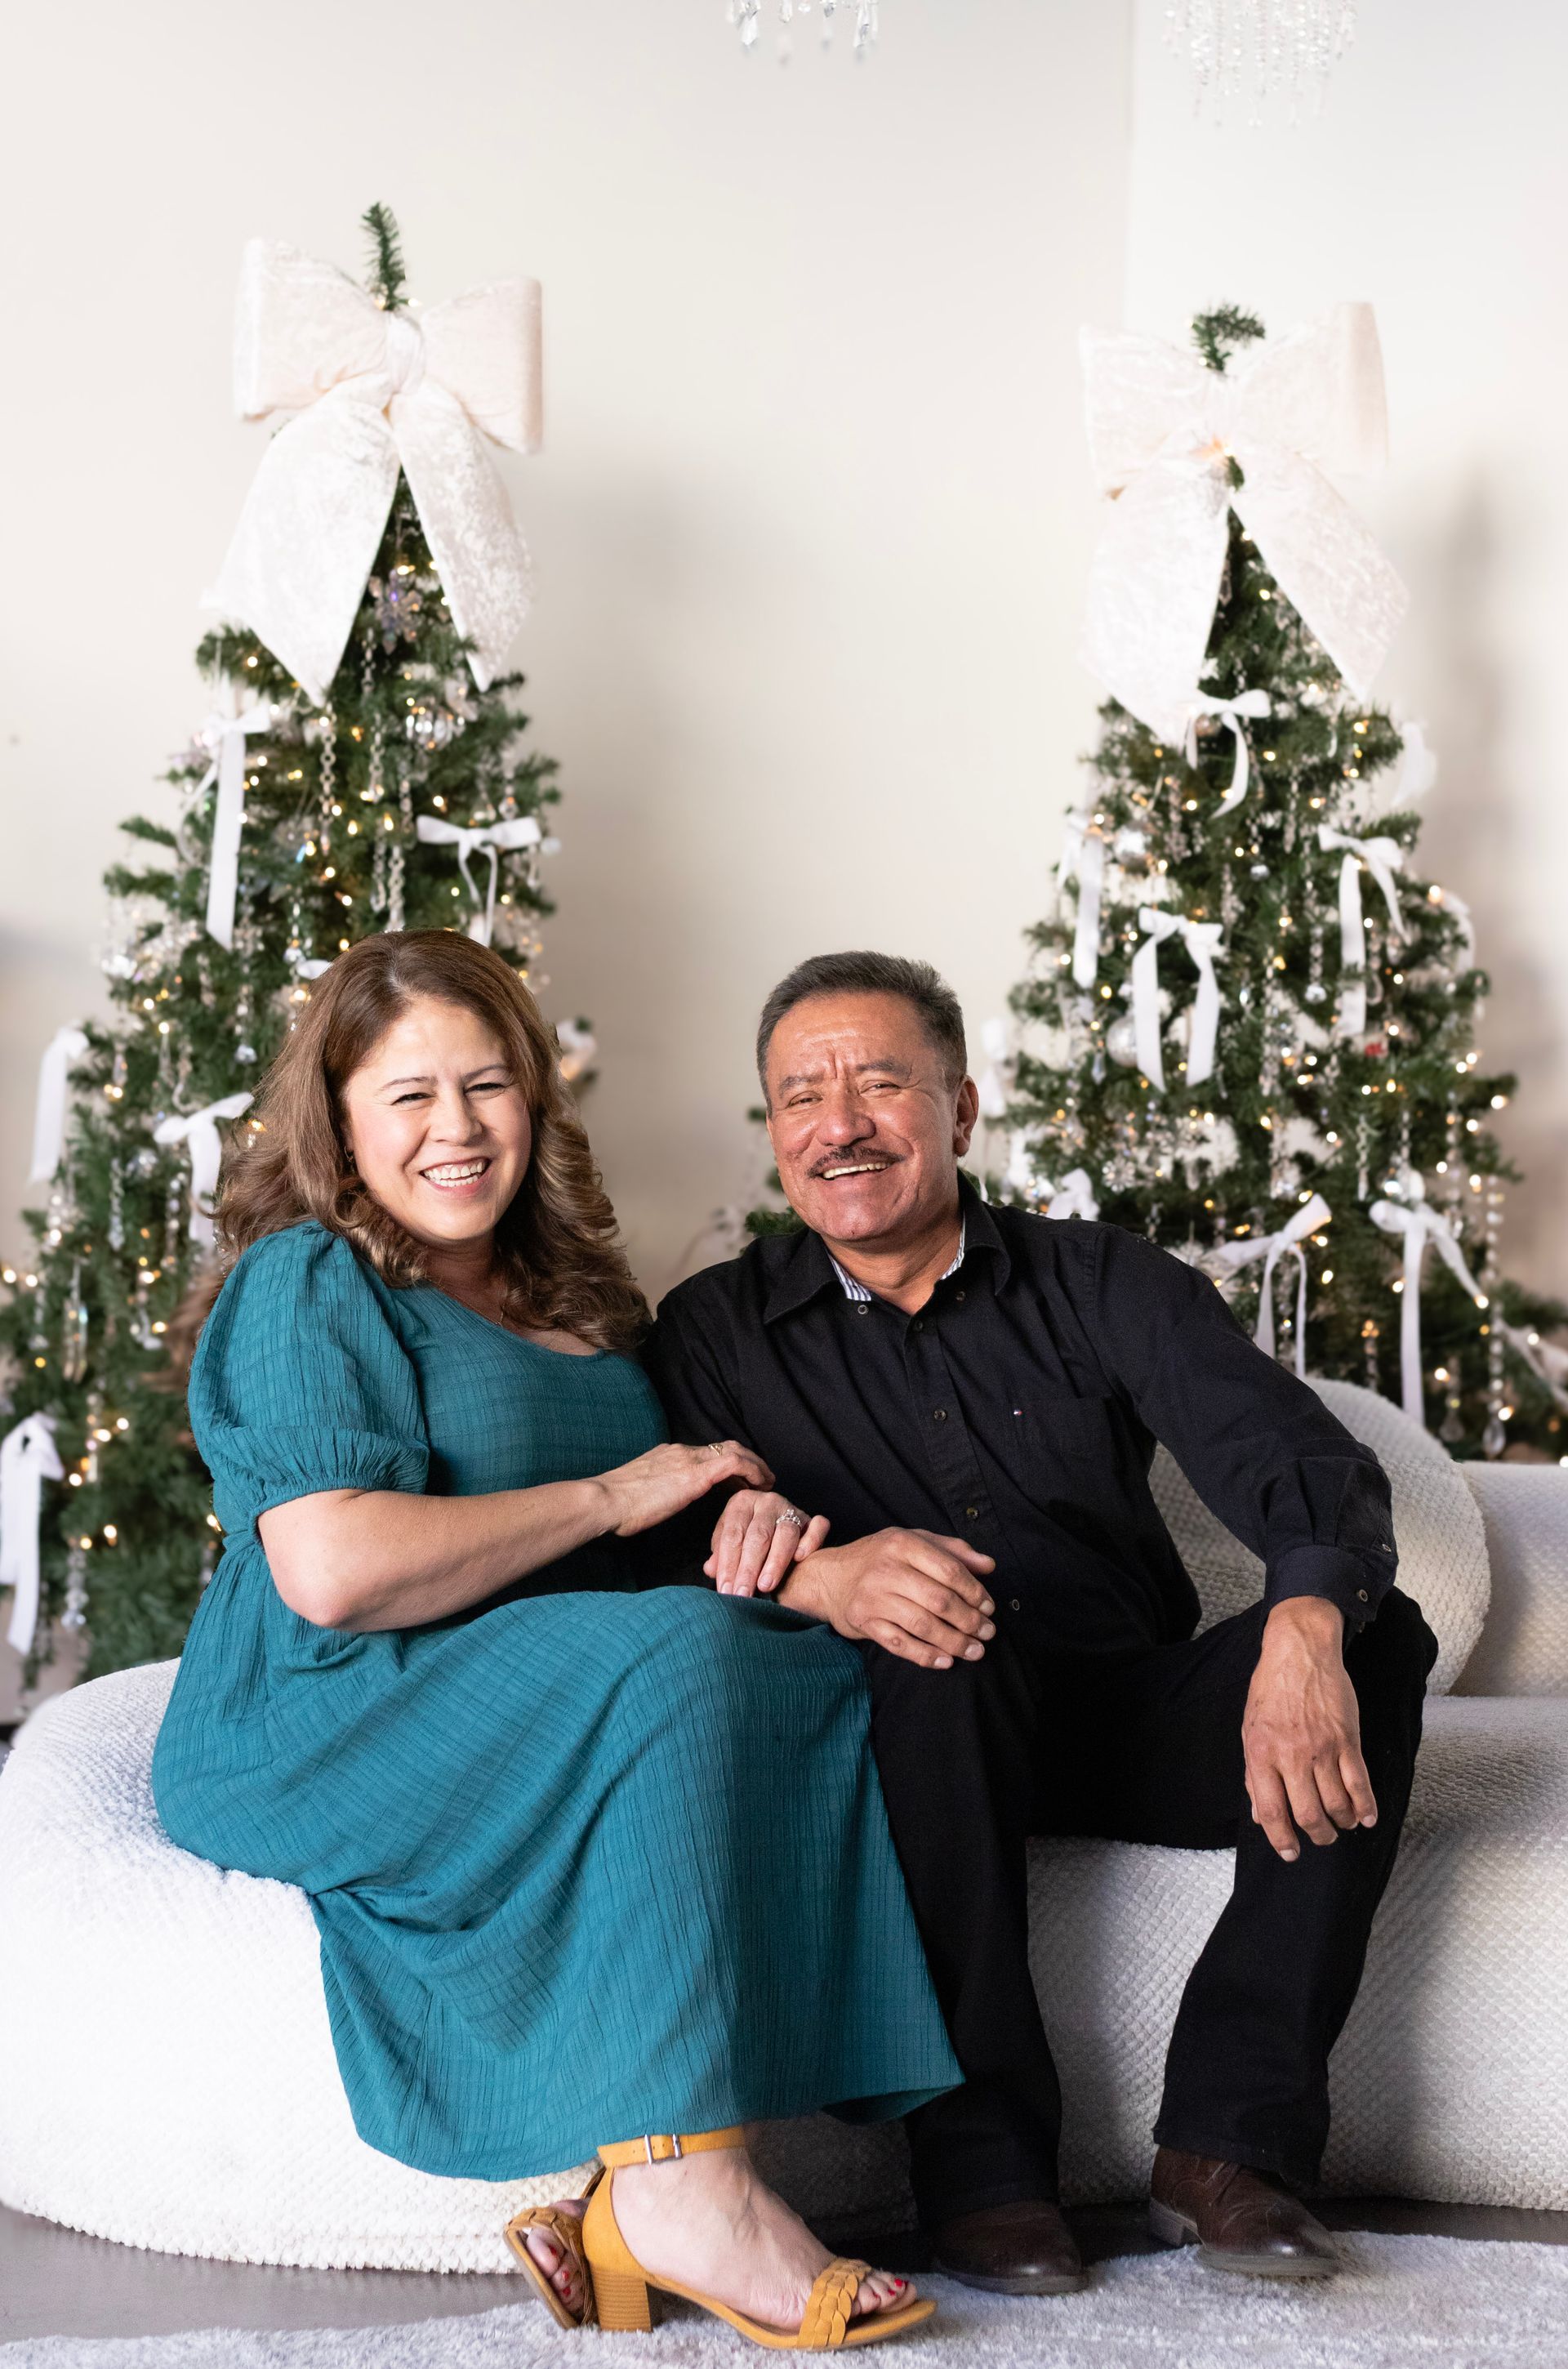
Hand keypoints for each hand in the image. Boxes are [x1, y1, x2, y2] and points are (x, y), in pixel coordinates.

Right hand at [599, 1441, 773, 1537]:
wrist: (605, 1501)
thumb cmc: (614, 1507)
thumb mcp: (639, 1495)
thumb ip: (656, 1493)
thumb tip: (660, 1504)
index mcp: (667, 1455)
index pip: (705, 1453)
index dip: (726, 1464)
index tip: (738, 1480)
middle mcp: (680, 1451)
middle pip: (723, 1447)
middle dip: (746, 1460)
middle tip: (760, 1478)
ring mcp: (688, 1459)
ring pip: (734, 1451)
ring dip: (755, 1465)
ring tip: (767, 1482)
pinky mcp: (695, 1474)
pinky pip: (735, 1464)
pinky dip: (753, 1471)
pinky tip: (762, 1485)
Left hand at [706, 1489, 831, 1596]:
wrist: (774, 1528)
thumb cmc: (746, 1538)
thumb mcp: (729, 1543)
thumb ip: (721, 1556)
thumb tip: (711, 1570)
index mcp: (742, 1502)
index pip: (733, 1536)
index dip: (728, 1565)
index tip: (726, 1591)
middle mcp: (767, 1501)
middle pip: (758, 1536)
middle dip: (748, 1569)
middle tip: (743, 1595)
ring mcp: (791, 1508)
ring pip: (786, 1533)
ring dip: (776, 1562)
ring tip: (765, 1586)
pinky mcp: (811, 1518)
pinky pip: (817, 1526)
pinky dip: (811, 1541)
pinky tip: (800, 1559)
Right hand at [783, 1528, 995, 1669]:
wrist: (830, 1576)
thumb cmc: (880, 1557)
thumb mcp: (914, 1541)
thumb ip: (953, 1550)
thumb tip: (989, 1565)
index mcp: (903, 1544)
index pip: (949, 1570)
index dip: (975, 1592)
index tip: (989, 1607)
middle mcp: (887, 1569)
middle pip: (939, 1600)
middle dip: (970, 1621)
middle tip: (988, 1632)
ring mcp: (873, 1597)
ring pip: (922, 1625)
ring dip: (954, 1642)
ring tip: (975, 1651)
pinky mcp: (864, 1622)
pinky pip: (899, 1644)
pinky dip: (925, 1655)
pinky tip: (945, 1661)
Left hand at [1242, 1597, 1377, 1862]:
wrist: (1300, 1652)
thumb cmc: (1271, 1690)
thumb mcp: (1251, 1730)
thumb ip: (1254, 1774)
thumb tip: (1260, 1815)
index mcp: (1261, 1754)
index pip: (1272, 1812)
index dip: (1281, 1840)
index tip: (1289, 1853)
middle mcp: (1291, 1755)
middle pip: (1307, 1814)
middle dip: (1317, 1836)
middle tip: (1321, 1839)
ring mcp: (1322, 1748)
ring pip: (1337, 1804)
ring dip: (1341, 1823)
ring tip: (1341, 1825)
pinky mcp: (1347, 1740)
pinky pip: (1360, 1782)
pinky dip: (1366, 1806)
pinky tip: (1366, 1818)